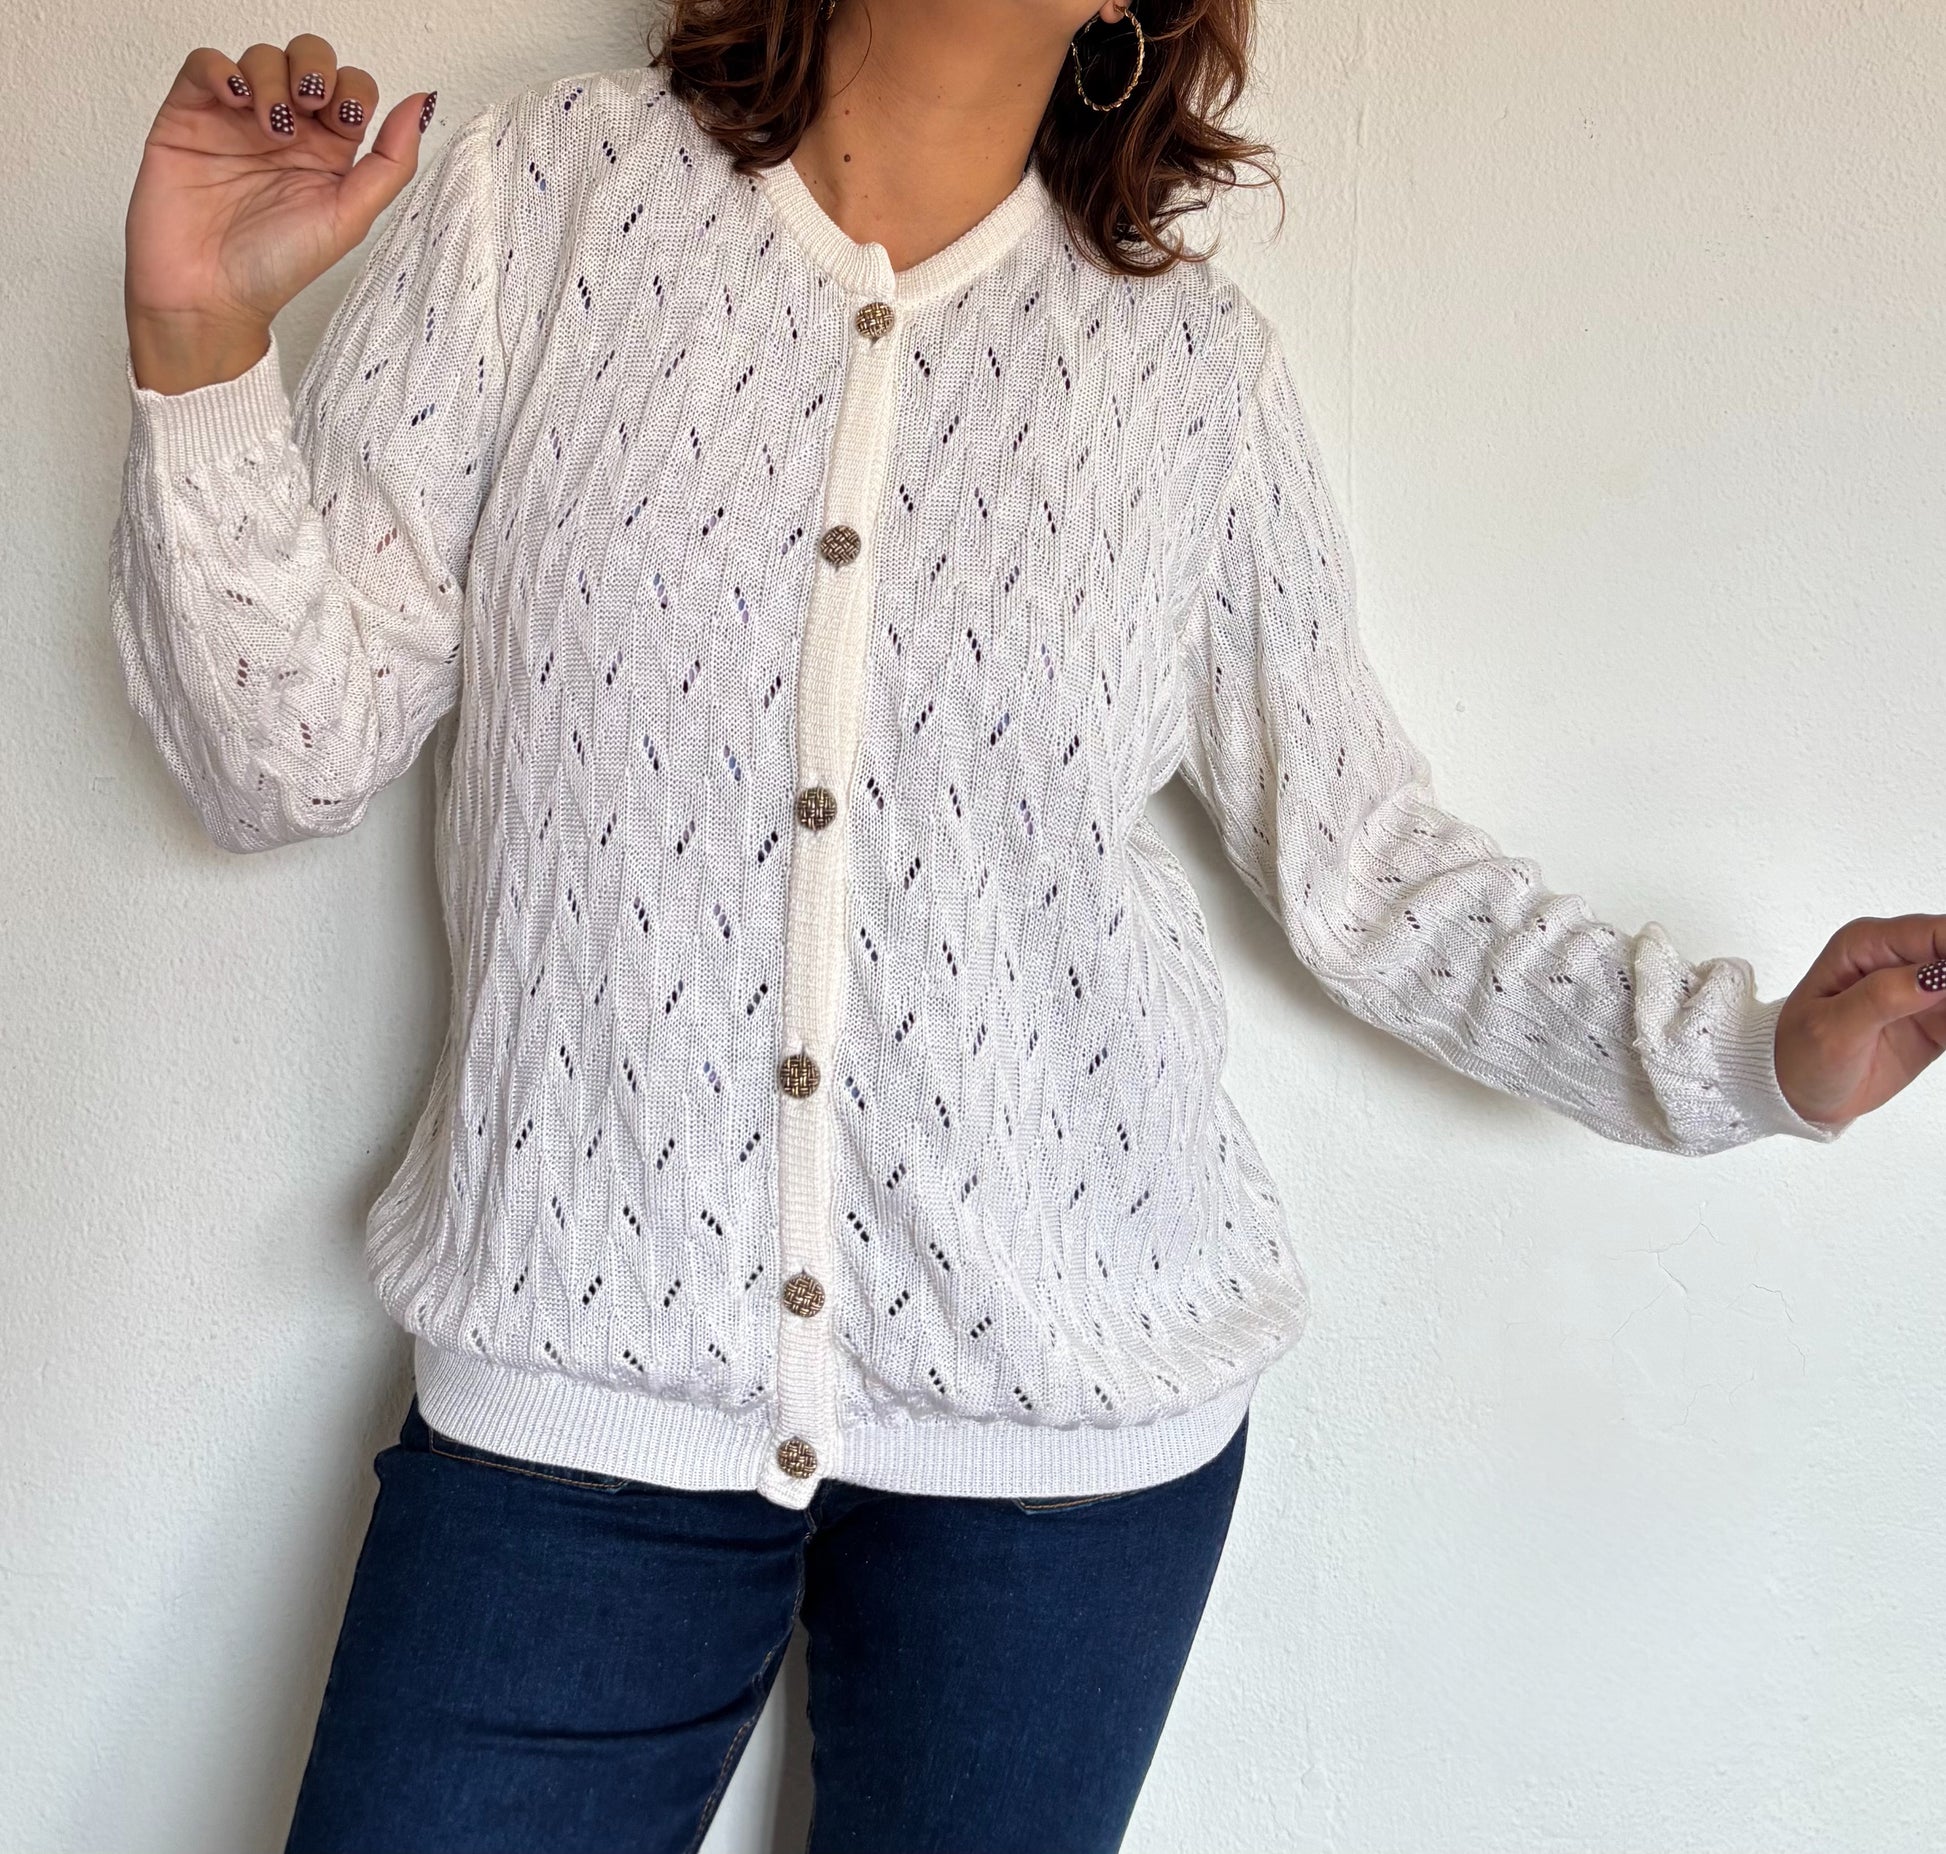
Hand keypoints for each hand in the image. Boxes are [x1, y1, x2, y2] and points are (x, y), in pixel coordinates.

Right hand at [125, 36, 433, 392]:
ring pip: (260, 57)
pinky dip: (222, 68)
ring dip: (272, 78)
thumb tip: (424, 104)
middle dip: (314, 69)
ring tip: (272, 128)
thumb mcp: (350, 217)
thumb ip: (390, 163)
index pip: (350, 88)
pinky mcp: (189, 115)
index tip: (346, 123)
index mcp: (329, 153)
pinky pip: (205, 63)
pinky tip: (237, 99)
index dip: (353, 91)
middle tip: (310, 106)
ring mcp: (236, 119)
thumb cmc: (276, 267)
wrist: (209, 294)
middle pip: (306, 58)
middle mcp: (286, 130)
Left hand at [1773, 915, 1945, 1127]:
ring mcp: (1919, 989)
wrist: (1796, 1094)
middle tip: (1943, 1018)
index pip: (1934, 934)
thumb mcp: (1832, 1027)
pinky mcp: (1935, 1020)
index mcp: (1866, 944)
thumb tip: (1938, 973)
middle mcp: (1896, 958)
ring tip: (1940, 1027)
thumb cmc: (1798, 1054)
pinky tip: (1943, 1035)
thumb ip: (1883, 996)